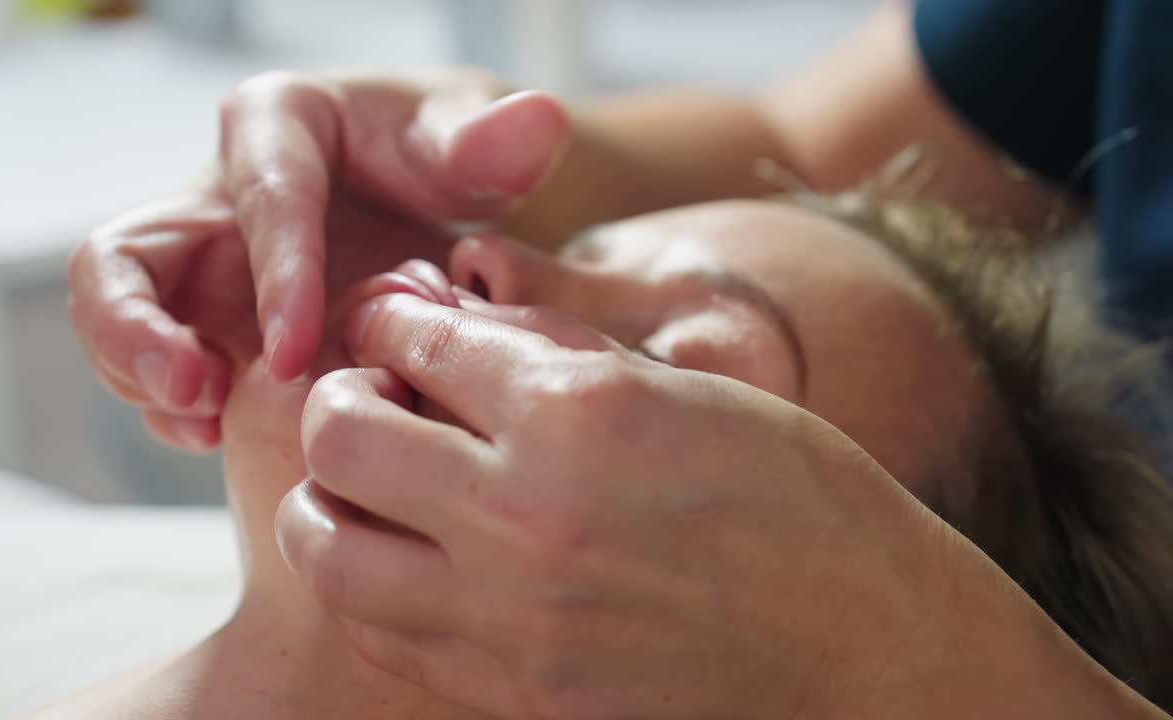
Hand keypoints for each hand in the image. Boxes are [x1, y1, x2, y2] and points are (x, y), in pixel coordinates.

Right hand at [68, 68, 568, 449]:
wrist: (435, 204)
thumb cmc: (449, 159)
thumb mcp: (474, 145)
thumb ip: (495, 140)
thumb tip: (534, 122)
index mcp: (278, 127)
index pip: (260, 196)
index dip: (274, 273)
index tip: (298, 351)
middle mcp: (216, 198)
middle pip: (124, 257)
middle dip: (137, 329)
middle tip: (198, 392)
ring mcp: (203, 269)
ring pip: (120, 319)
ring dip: (144, 378)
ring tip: (204, 428)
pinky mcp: (209, 326)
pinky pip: (160, 369)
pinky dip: (174, 408)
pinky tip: (215, 441)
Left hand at [275, 293, 970, 719]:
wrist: (863, 644)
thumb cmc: (796, 497)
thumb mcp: (686, 388)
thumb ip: (556, 355)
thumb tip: (453, 328)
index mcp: (581, 411)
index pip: (416, 341)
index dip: (388, 320)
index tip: (391, 326)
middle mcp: (529, 514)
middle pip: (341, 439)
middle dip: (338, 401)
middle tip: (370, 400)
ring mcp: (514, 618)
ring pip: (329, 551)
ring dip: (328, 502)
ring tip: (371, 488)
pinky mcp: (516, 694)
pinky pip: (382, 633)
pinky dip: (369, 585)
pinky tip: (409, 559)